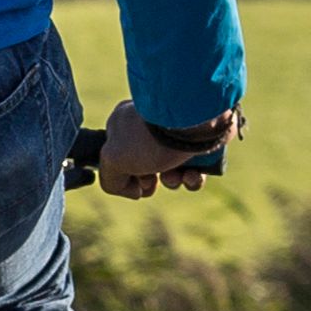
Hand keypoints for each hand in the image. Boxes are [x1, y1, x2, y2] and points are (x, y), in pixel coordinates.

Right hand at [98, 100, 237, 199]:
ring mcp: (175, 133)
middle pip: (144, 165)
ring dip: (172, 181)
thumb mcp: (113, 160)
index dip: (123, 174)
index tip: (132, 182)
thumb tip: (135, 191)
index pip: (116, 155)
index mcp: (122, 121)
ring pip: (171, 169)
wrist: (194, 119)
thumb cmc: (149, 137)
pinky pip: (194, 167)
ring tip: (175, 176)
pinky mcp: (199, 141)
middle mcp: (148, 125)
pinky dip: (192, 178)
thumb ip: (111, 179)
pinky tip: (192, 175)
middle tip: (151, 180)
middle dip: (149, 181)